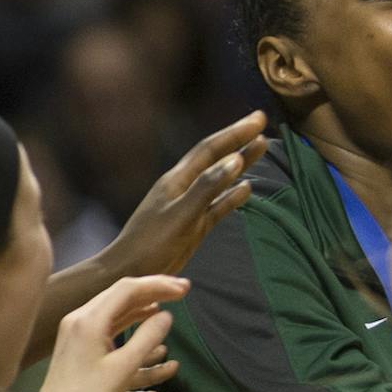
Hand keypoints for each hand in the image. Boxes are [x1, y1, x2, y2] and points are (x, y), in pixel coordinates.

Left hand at [20, 274, 188, 391]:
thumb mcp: (123, 369)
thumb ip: (147, 338)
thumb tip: (166, 315)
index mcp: (90, 320)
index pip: (129, 289)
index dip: (159, 285)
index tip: (184, 290)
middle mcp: (82, 321)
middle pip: (122, 296)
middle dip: (154, 293)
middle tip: (181, 292)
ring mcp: (78, 335)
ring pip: (116, 315)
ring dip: (143, 314)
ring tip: (166, 314)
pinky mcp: (79, 350)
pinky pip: (109, 334)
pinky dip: (131, 334)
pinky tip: (150, 346)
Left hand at [91, 112, 270, 283]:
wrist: (129, 272)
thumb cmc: (150, 243)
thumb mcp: (180, 214)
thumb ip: (207, 187)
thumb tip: (235, 160)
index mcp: (178, 179)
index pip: (210, 149)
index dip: (235, 133)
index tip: (259, 119)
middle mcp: (184, 187)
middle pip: (217, 158)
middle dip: (239, 139)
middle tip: (262, 123)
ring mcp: (190, 205)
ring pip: (221, 178)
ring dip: (241, 163)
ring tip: (261, 148)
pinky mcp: (194, 225)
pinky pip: (218, 204)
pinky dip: (233, 195)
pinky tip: (247, 189)